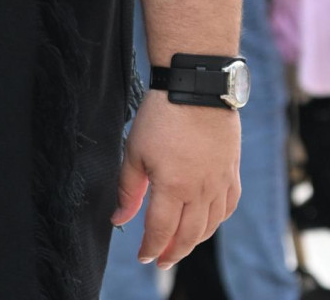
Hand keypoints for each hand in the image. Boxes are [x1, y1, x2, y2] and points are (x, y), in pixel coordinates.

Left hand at [112, 91, 240, 269]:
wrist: (195, 89)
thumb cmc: (160, 117)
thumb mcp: (134, 152)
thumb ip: (128, 190)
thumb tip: (118, 219)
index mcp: (174, 189)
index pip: (161, 231)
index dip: (150, 247)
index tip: (142, 257)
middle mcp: (201, 192)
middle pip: (188, 235)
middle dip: (172, 252)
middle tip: (160, 260)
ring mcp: (220, 184)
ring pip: (210, 226)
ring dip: (193, 240)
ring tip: (179, 245)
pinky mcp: (232, 173)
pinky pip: (227, 208)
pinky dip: (215, 221)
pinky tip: (206, 222)